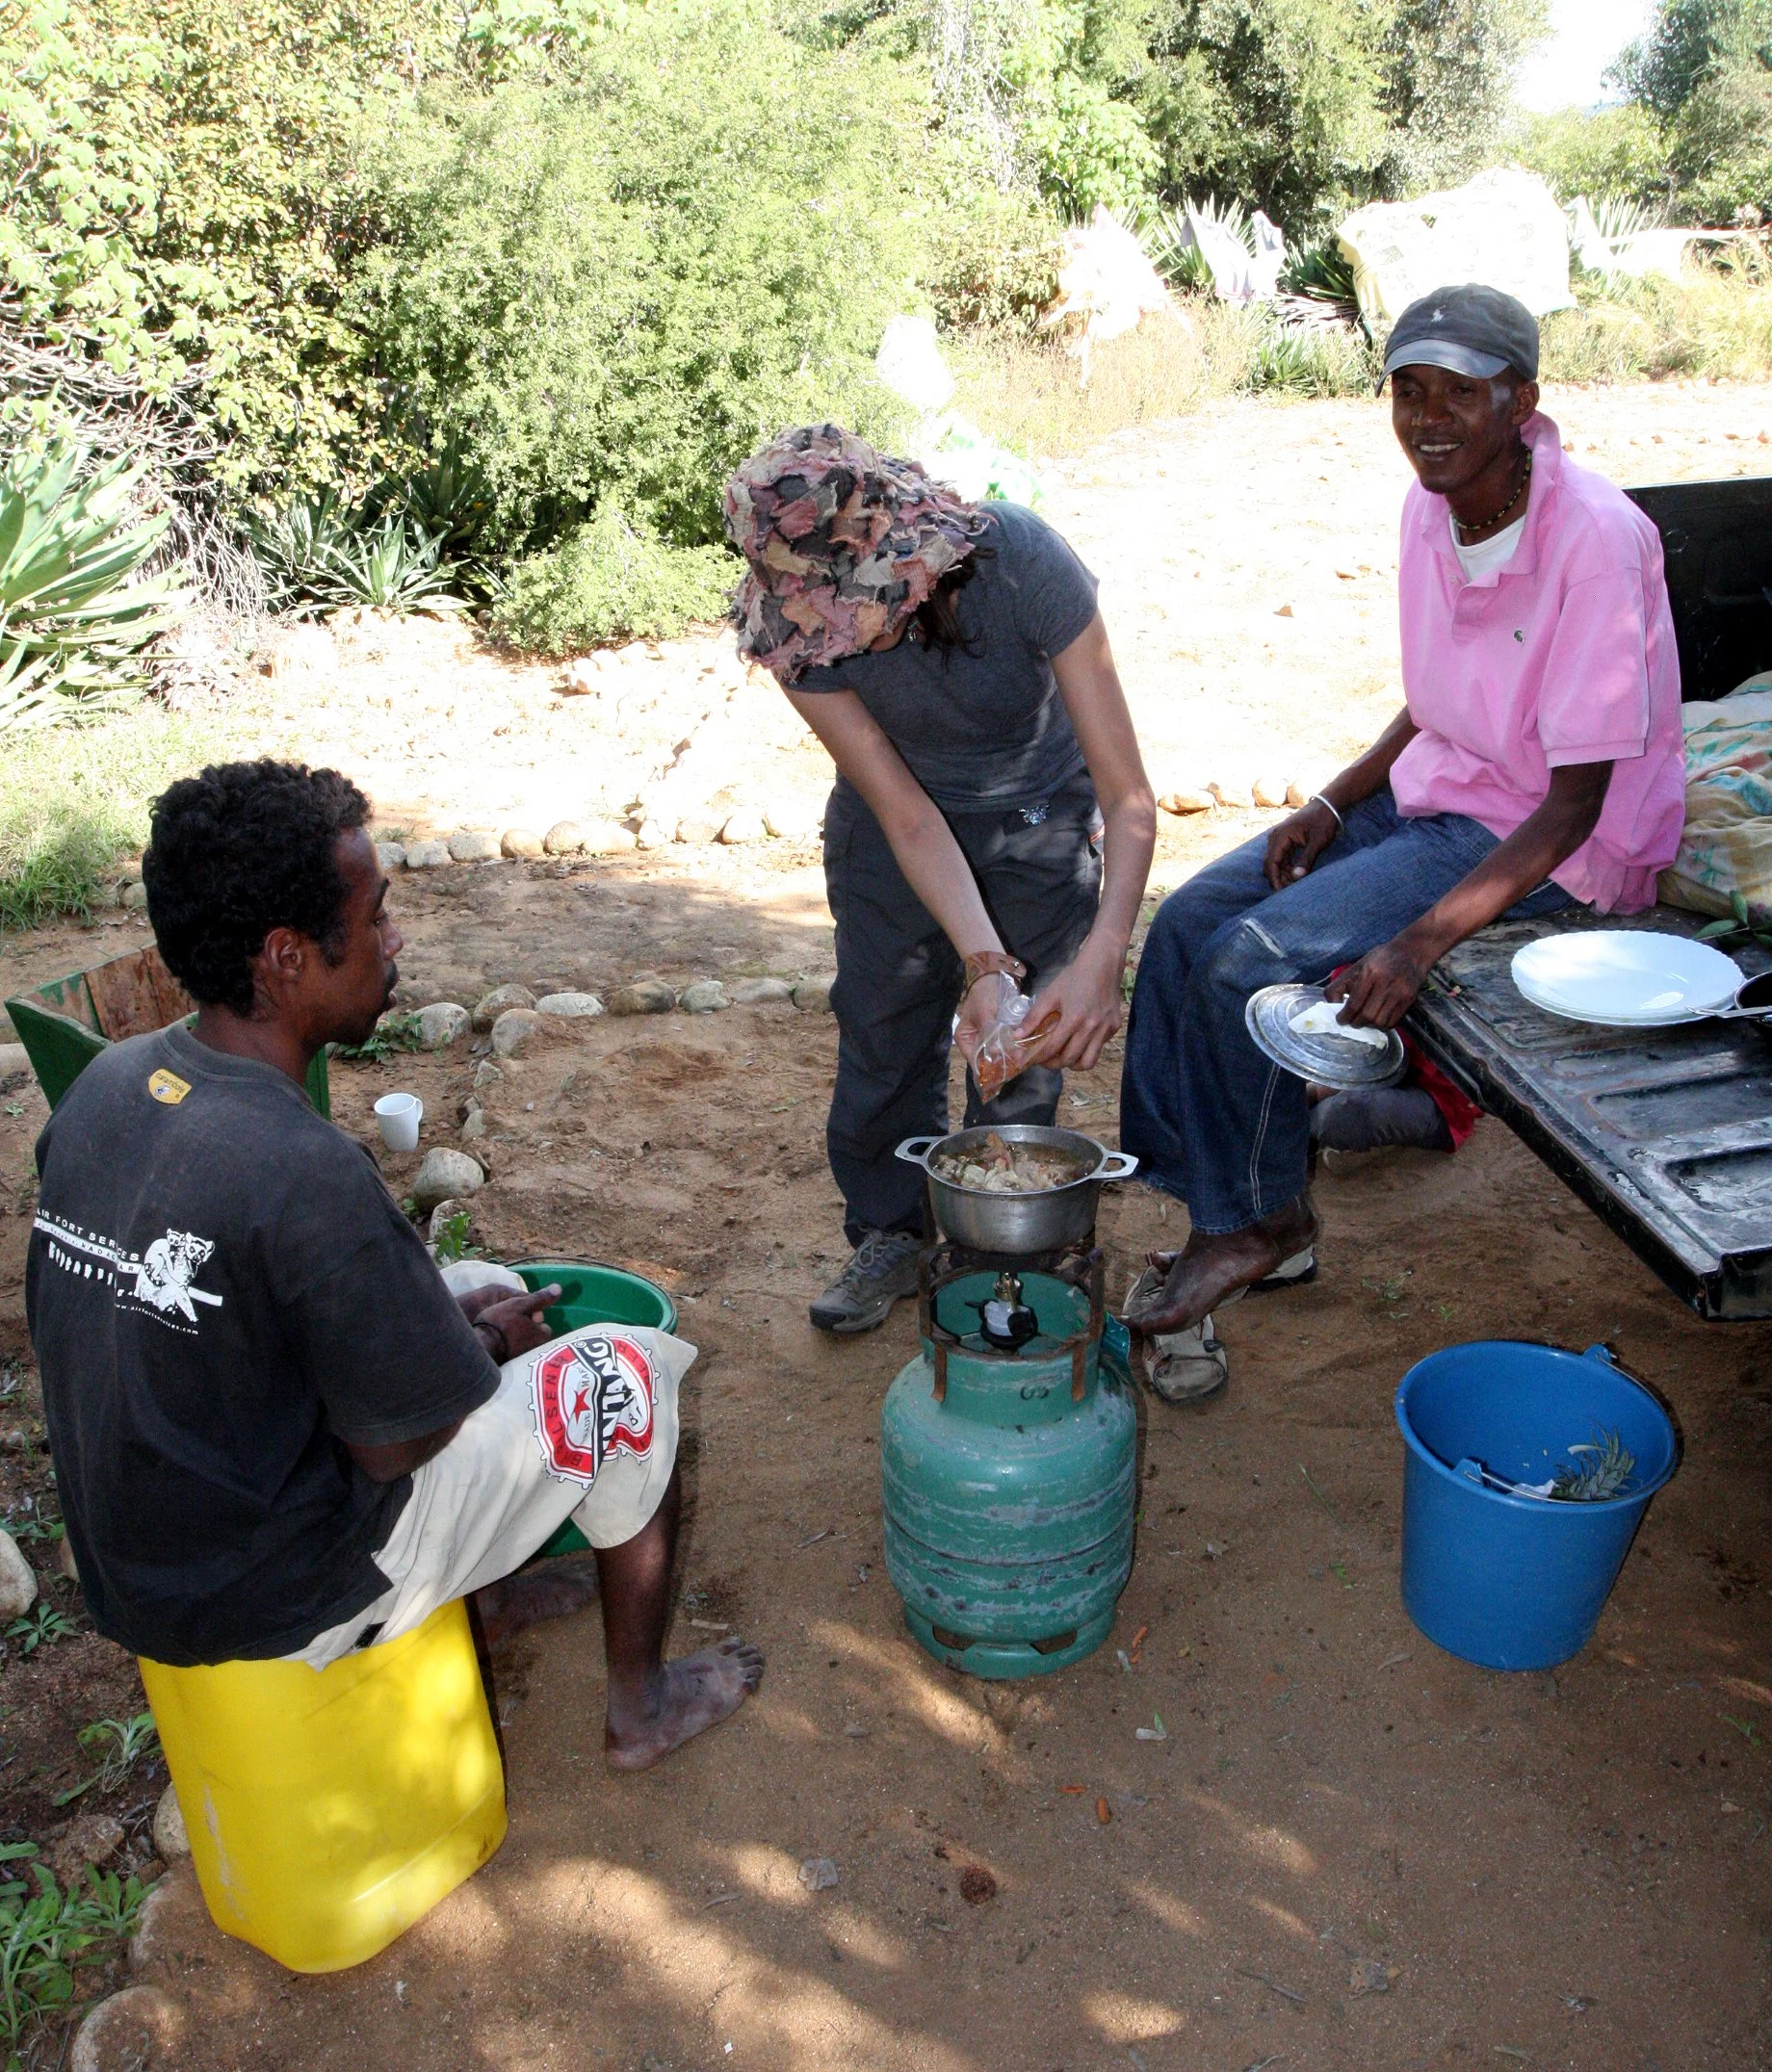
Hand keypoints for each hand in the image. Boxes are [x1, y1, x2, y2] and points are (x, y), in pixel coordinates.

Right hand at [462, 1284, 560, 1361]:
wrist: (481, 1346)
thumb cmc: (502, 1323)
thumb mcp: (521, 1305)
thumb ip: (540, 1298)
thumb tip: (558, 1288)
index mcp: (542, 1336)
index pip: (544, 1327)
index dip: (533, 1319)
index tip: (521, 1315)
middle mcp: (536, 1351)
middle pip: (535, 1337)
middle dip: (528, 1331)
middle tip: (512, 1324)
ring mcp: (523, 1360)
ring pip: (525, 1346)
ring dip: (518, 1340)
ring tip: (504, 1333)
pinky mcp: (510, 1366)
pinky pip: (514, 1354)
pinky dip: (510, 1348)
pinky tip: (499, 1343)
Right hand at [953, 968, 1018, 1067]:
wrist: (994, 976)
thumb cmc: (984, 994)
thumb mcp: (986, 1013)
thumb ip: (992, 1034)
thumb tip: (998, 1053)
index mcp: (965, 1039)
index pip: (976, 1062)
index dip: (990, 1068)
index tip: (1005, 1071)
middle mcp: (975, 1042)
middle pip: (988, 1060)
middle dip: (1002, 1064)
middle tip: (1018, 1066)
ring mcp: (988, 1038)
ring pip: (998, 1054)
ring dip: (1010, 1057)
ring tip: (1023, 1060)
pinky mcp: (999, 1033)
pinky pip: (1006, 1045)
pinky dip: (1014, 1048)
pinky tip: (1025, 1051)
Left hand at [1024, 940, 1125, 1072]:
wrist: (1103, 964)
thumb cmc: (1074, 977)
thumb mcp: (1050, 994)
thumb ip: (1033, 1017)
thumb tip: (1017, 1036)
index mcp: (1074, 1018)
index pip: (1052, 1048)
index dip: (1038, 1058)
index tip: (1028, 1060)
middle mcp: (1092, 1027)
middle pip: (1070, 1059)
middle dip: (1053, 1064)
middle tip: (1043, 1060)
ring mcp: (1105, 1029)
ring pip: (1088, 1062)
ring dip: (1072, 1064)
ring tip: (1061, 1057)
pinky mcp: (1114, 1028)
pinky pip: (1098, 1048)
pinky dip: (1086, 1051)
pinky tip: (1077, 1041)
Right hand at [1264, 799, 1339, 891]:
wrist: (1327, 805)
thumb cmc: (1322, 821)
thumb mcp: (1317, 842)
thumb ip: (1306, 860)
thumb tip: (1296, 878)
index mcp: (1280, 836)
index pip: (1271, 862)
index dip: (1274, 878)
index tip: (1281, 892)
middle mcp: (1275, 837)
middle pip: (1270, 863)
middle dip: (1278, 877)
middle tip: (1290, 890)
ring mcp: (1279, 838)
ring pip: (1275, 861)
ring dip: (1282, 873)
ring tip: (1294, 884)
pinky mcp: (1285, 840)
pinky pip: (1281, 856)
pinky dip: (1286, 866)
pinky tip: (1295, 874)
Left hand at [1323, 936, 1431, 1028]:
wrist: (1412, 952)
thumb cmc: (1381, 959)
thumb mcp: (1357, 966)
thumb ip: (1340, 985)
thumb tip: (1331, 1005)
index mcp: (1370, 973)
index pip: (1354, 1003)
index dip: (1344, 1016)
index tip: (1340, 1019)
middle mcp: (1385, 983)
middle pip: (1367, 1015)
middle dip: (1355, 1023)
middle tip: (1351, 1021)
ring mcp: (1399, 993)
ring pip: (1379, 1022)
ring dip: (1368, 1025)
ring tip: (1364, 1020)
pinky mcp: (1409, 1000)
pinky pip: (1392, 1022)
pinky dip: (1382, 1025)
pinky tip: (1377, 1018)